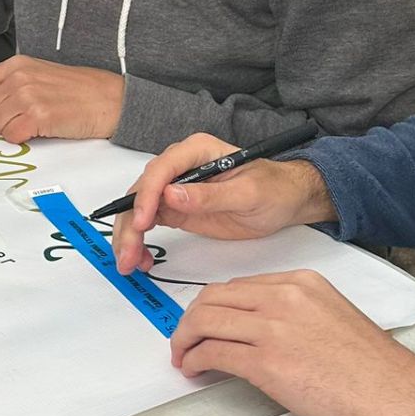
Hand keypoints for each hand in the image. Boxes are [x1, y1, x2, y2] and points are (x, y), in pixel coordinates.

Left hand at [0, 55, 124, 143]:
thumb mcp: (42, 76)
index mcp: (18, 65)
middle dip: (2, 121)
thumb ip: (14, 85)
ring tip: (39, 122)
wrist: (112, 99)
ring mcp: (28, 95)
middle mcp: (19, 77)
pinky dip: (23, 139)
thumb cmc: (80, 91)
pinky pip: (12, 136)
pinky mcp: (38, 114)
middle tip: (29, 119)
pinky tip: (42, 130)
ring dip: (14, 131)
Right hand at [110, 132, 336, 274]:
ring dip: (129, 237)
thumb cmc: (275, 188)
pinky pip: (148, 224)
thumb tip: (171, 195)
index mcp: (196, 152)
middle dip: (130, 224)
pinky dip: (140, 242)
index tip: (142, 223)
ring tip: (130, 263)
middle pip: (141, 192)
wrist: (287, 201)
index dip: (146, 196)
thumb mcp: (248, 193)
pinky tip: (142, 259)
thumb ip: (210, 195)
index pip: (160, 170)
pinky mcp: (176, 210)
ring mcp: (175, 190)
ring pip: (138, 211)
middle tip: (127, 254)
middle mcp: (179, 168)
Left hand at [170, 270, 414, 415]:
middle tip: (184, 340)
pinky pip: (212, 353)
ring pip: (204, 322)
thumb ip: (295, 314)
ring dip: (185, 341)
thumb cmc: (374, 371)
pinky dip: (195, 361)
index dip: (213, 306)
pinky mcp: (265, 361)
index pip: (238, 287)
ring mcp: (273, 327)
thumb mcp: (332, 318)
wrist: (398, 398)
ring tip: (184, 358)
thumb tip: (259, 330)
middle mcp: (284, 297)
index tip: (205, 322)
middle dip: (190, 320)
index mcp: (302, 283)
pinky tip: (195, 370)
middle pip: (212, 298)